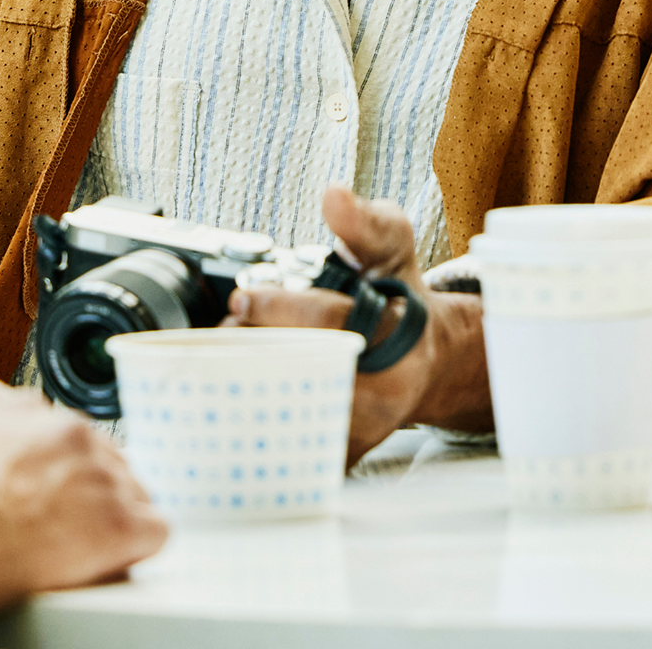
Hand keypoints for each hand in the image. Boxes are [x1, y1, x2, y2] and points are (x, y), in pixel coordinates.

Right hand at [0, 393, 165, 613]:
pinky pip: (153, 530)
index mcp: (29, 411)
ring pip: (132, 494)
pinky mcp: (121, 521)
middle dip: (91, 495)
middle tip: (64, 527)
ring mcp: (101, 476)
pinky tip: (105, 559)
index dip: (62, 473)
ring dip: (111, 520)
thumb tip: (5, 458)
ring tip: (76, 547)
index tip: (52, 494)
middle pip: (105, 462)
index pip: (68, 436)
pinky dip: (134, 549)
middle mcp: (73, 433)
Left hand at [228, 186, 488, 461]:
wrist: (424, 356)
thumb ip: (362, 221)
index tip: (241, 298)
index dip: (276, 308)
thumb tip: (333, 194)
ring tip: (229, 359)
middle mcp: (388, 396)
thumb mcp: (389, 246)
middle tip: (227, 330)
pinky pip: (285, 449)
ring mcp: (364, 433)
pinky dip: (252, 422)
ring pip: (288, 418)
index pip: (329, 324)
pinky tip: (239, 393)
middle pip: (300, 376)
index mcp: (402, 339)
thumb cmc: (397, 294)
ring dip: (245, 387)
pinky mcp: (341, 457)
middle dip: (251, 349)